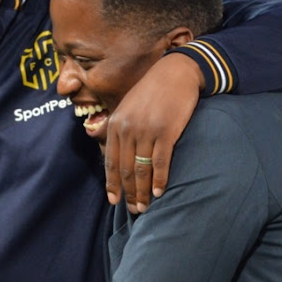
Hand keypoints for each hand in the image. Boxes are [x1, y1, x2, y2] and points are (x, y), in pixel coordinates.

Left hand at [104, 53, 203, 212]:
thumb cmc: (152, 91)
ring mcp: (146, 131)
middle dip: (128, 193)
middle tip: (133, 209)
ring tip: (145, 206)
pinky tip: (160, 192)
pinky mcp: (165, 132)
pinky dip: (159, 179)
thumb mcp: (127, 105)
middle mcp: (128, 129)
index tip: (114, 201)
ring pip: (141, 169)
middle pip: (125, 169)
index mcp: (116, 124)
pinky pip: (160, 162)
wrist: (175, 73)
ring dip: (142, 191)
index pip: (110, 161)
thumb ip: (118, 126)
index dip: (112, 183)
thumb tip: (106, 144)